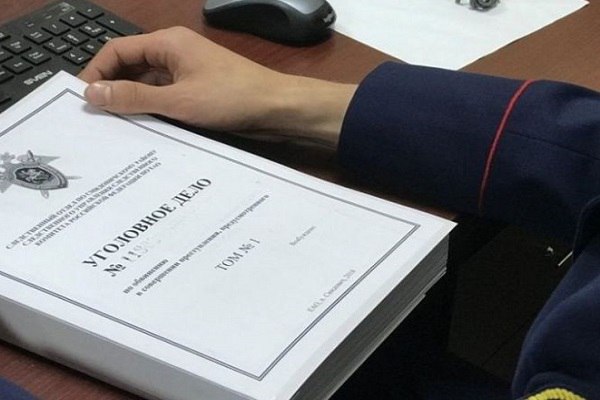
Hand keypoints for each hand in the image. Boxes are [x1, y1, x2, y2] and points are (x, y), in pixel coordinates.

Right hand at [79, 27, 356, 147]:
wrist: (277, 109)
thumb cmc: (230, 98)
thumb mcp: (178, 101)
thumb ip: (134, 98)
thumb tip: (91, 94)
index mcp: (168, 43)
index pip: (118, 51)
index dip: (96, 72)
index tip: (82, 100)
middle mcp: (176, 54)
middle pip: (132, 68)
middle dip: (113, 90)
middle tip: (94, 120)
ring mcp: (188, 73)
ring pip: (150, 86)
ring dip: (134, 104)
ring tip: (113, 130)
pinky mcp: (199, 91)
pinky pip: (167, 98)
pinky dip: (154, 112)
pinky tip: (144, 132)